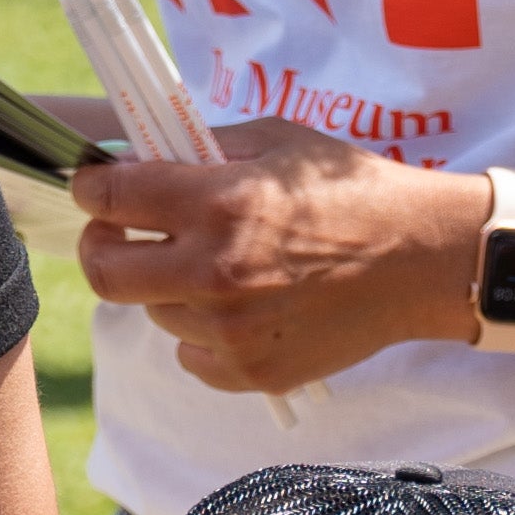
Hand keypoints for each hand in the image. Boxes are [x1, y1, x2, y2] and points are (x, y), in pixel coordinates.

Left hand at [73, 119, 497, 391]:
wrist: (422, 261)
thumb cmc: (353, 192)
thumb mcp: (278, 142)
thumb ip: (203, 148)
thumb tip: (136, 159)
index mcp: (219, 203)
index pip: (112, 197)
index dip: (92, 187)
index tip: (95, 186)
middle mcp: (216, 271)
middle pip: (104, 272)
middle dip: (101, 246)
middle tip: (119, 234)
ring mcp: (232, 330)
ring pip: (153, 311)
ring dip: (168, 287)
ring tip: (217, 268)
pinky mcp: (251, 371)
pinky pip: (190, 355)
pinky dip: (202, 334)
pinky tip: (240, 309)